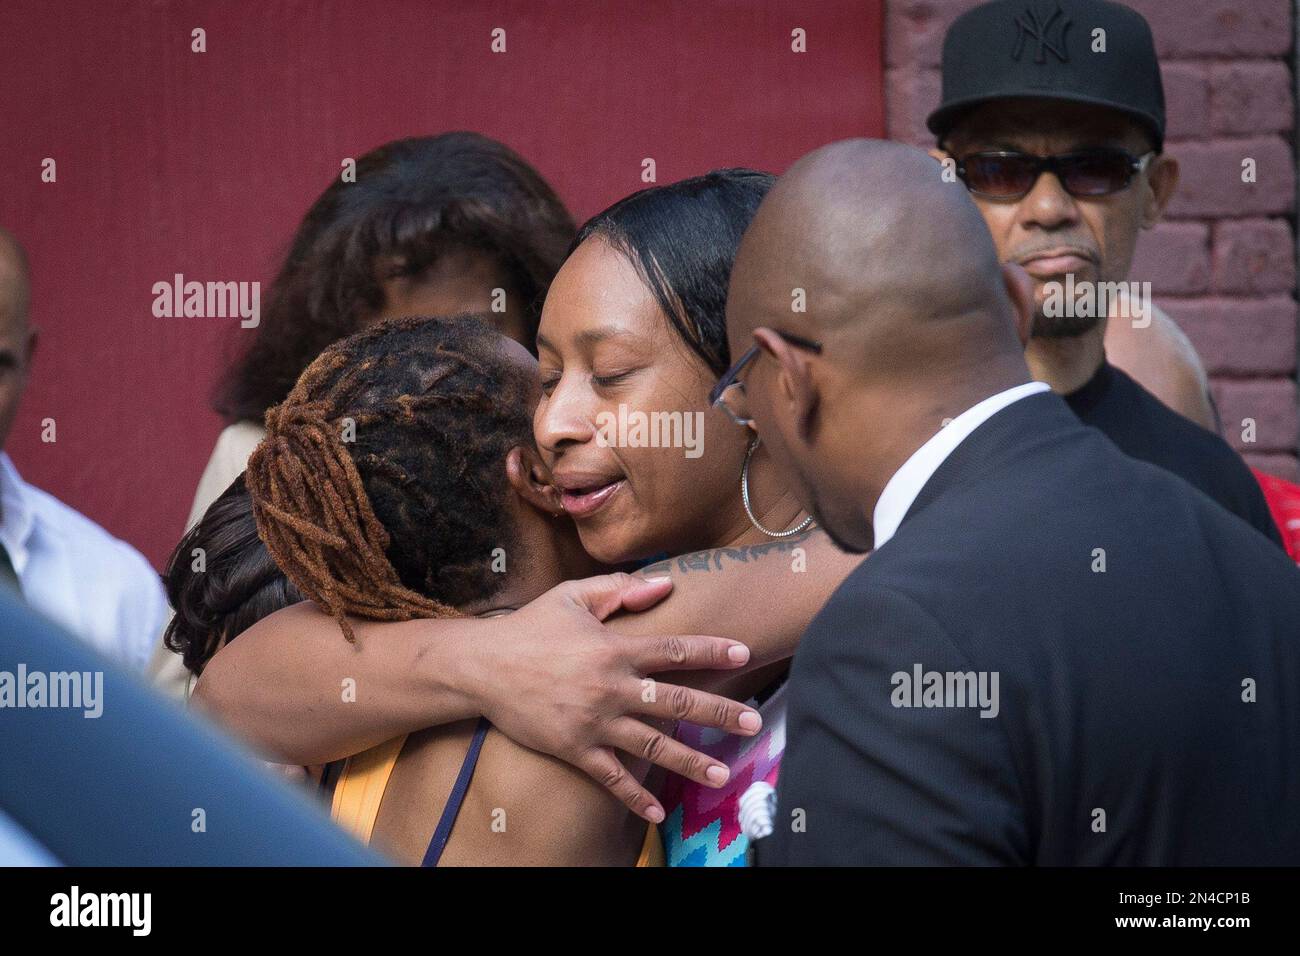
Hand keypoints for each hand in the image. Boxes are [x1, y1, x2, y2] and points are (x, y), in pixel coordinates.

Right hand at [469, 573, 760, 822]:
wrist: (482, 667)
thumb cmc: (530, 626)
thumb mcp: (573, 596)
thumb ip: (621, 590)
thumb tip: (667, 583)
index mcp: (614, 648)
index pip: (673, 650)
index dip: (711, 651)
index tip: (743, 654)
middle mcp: (610, 687)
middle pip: (675, 702)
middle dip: (717, 714)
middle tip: (752, 723)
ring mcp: (593, 722)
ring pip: (651, 745)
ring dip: (689, 761)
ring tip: (722, 775)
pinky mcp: (574, 749)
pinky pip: (610, 777)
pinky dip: (635, 795)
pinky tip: (659, 812)